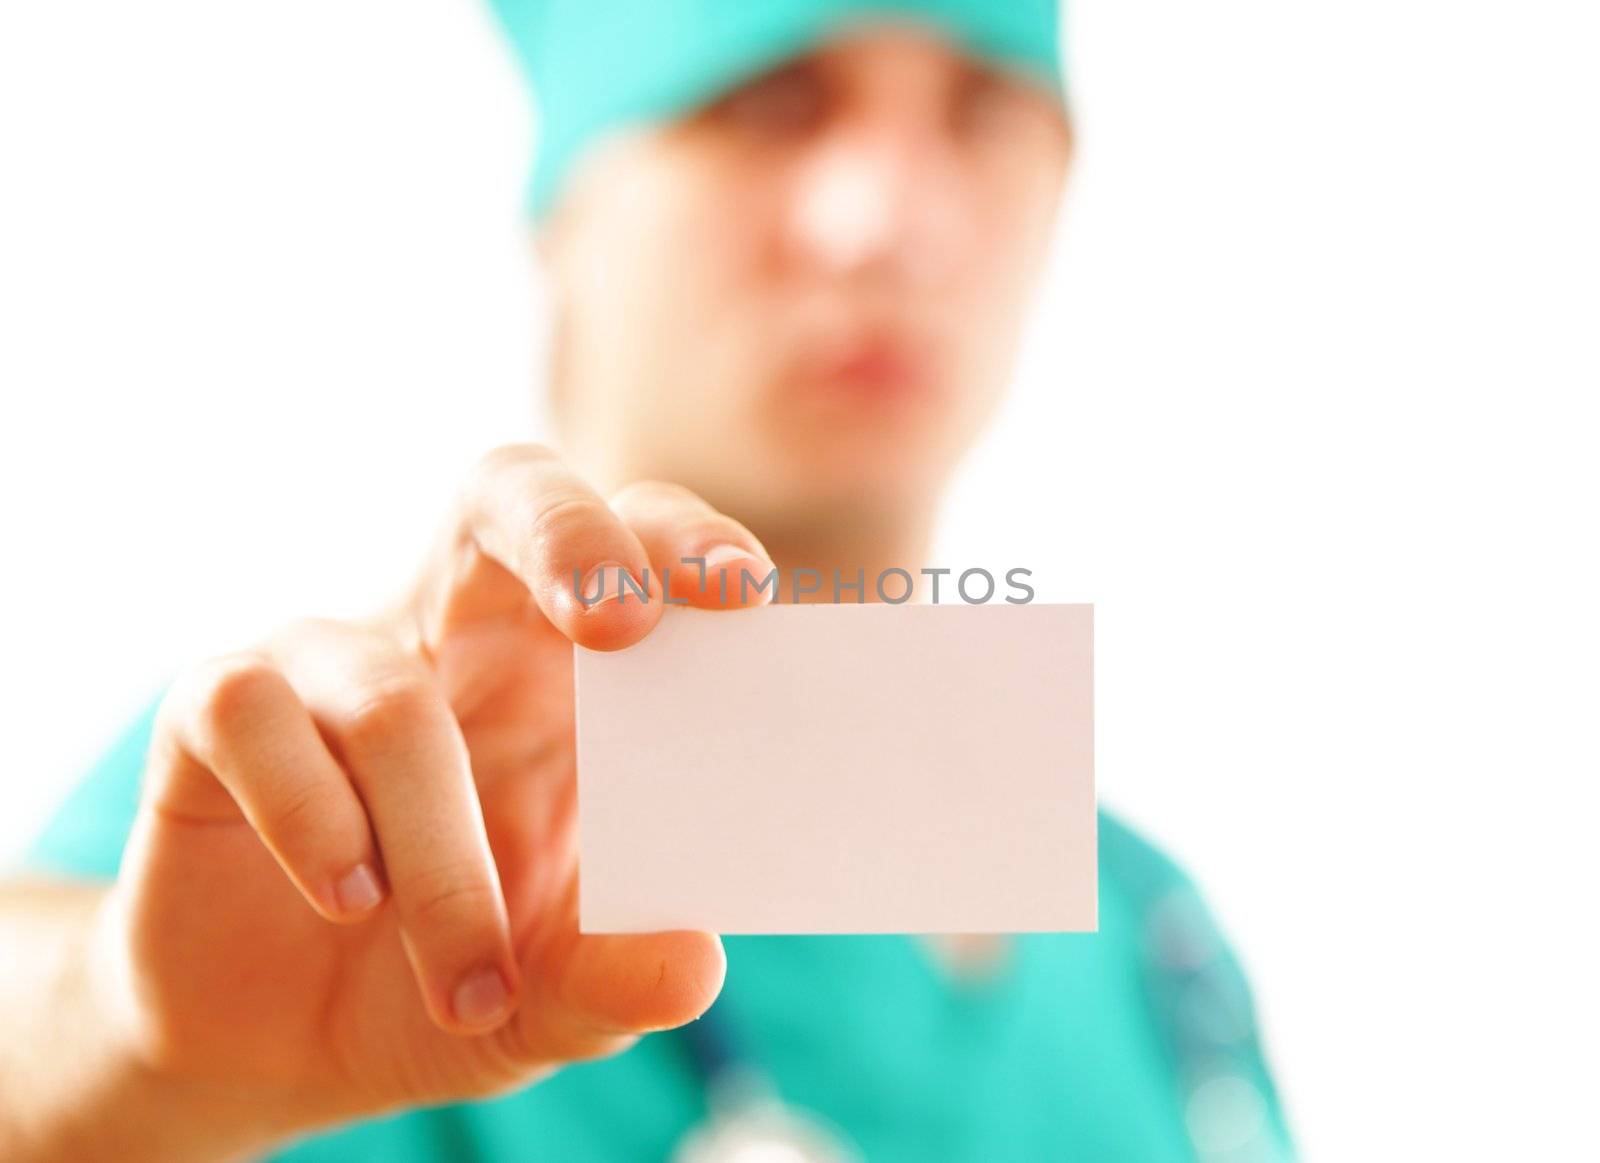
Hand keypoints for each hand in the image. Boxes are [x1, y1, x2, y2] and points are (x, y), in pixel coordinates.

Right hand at [97, 445, 773, 1137]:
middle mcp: (453, 632)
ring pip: (389, 697)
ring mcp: (332, 659)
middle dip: (566, 537)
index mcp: (562, 671)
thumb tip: (694, 965)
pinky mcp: (218, 707)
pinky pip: (254, 716)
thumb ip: (613, 978)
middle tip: (621, 624)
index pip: (632, 547)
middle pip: (508, 492)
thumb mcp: (549, 998)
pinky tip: (346, 900)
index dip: (683, 542)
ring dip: (438, 855)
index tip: (743, 594)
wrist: (282, 1043)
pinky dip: (311, 820)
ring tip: (469, 980)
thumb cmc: (451, 974)